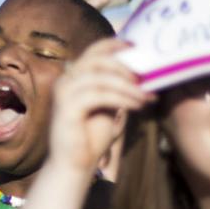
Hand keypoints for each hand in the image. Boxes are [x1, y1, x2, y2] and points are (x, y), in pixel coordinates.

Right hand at [50, 38, 152, 172]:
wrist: (76, 164)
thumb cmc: (92, 136)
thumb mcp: (110, 106)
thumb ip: (118, 88)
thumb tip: (142, 73)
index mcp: (75, 77)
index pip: (95, 51)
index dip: (116, 45)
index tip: (138, 48)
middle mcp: (66, 81)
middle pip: (97, 59)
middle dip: (124, 66)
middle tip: (145, 77)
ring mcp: (64, 93)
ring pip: (99, 77)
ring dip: (127, 86)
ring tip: (146, 96)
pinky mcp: (66, 108)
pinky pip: (98, 95)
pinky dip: (121, 98)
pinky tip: (136, 106)